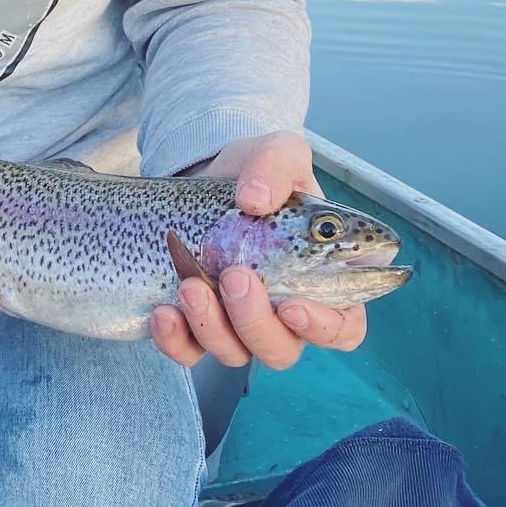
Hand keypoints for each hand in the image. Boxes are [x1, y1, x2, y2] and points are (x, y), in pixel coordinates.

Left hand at [150, 129, 367, 371]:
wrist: (202, 176)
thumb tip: (256, 200)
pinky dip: (175, 340)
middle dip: (256, 322)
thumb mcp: (277, 153)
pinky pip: (189, 351)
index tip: (293, 306)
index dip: (323, 328)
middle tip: (235, 277)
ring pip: (235, 353)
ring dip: (213, 327)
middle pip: (283, 349)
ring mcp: (238, 323)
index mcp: (321, 280)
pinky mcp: (196, 324)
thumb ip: (277, 167)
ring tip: (191, 284)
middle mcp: (283, 311)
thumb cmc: (256, 174)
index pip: (342, 327)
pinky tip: (164, 311)